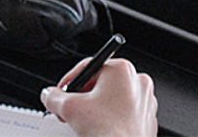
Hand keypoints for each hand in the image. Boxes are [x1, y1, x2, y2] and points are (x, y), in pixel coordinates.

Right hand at [41, 58, 157, 136]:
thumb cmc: (107, 132)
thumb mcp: (68, 108)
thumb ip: (54, 97)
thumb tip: (49, 95)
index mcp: (121, 70)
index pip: (87, 68)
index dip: (69, 82)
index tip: (61, 93)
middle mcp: (137, 82)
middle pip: (101, 83)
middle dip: (83, 96)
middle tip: (72, 110)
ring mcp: (146, 102)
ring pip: (113, 98)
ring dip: (97, 107)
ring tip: (87, 122)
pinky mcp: (147, 120)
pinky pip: (125, 113)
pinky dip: (112, 119)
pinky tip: (101, 129)